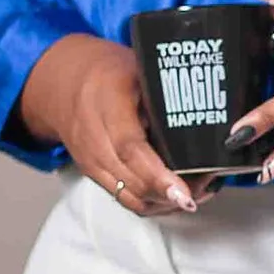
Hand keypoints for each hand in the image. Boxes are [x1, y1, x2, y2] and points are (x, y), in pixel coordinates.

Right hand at [15, 33, 199, 213]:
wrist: (65, 80)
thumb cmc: (110, 71)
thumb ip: (165, 97)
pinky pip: (122, 196)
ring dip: (162, 202)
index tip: (184, 192)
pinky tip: (174, 196)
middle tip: (204, 190)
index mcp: (106, 102)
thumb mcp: (141, 70)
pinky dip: (150, 201)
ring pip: (128, 195)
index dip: (158, 175)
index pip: (130, 147)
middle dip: (169, 194)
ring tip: (196, 195)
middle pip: (130, 179)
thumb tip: (207, 124)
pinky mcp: (91, 172)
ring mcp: (89, 158)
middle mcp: (92, 135)